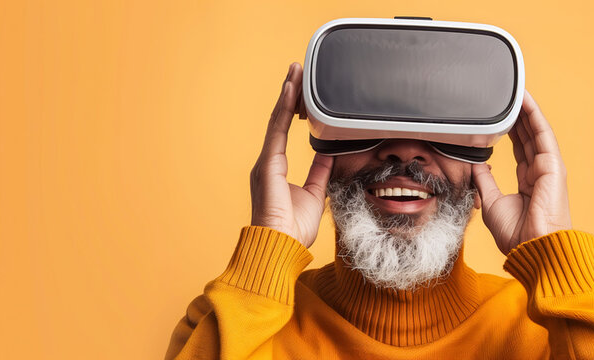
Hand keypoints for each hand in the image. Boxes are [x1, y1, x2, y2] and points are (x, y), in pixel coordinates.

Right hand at [250, 63, 333, 247]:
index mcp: (275, 169)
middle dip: (289, 94)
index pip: (284, 130)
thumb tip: (327, 155)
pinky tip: (291, 92)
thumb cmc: (293, 229)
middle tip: (297, 70)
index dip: (292, 108)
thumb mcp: (314, 194)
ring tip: (295, 72)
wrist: (280, 247)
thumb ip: (319, 173)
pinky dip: (284, 109)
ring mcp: (266, 161)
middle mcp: (267, 162)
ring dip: (287, 94)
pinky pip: (277, 130)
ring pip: (277, 120)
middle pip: (279, 119)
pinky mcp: (268, 164)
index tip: (299, 90)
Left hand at [471, 91, 571, 254]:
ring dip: (525, 110)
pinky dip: (534, 116)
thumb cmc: (516, 234)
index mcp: (528, 180)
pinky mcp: (552, 165)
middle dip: (517, 115)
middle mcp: (540, 171)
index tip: (500, 116)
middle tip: (505, 95)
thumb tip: (476, 164)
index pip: (519, 148)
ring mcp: (548, 167)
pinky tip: (525, 101)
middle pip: (527, 135)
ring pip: (535, 130)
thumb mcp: (491, 201)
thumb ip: (484, 180)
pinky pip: (542, 134)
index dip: (510, 130)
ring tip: (514, 90)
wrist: (532, 248)